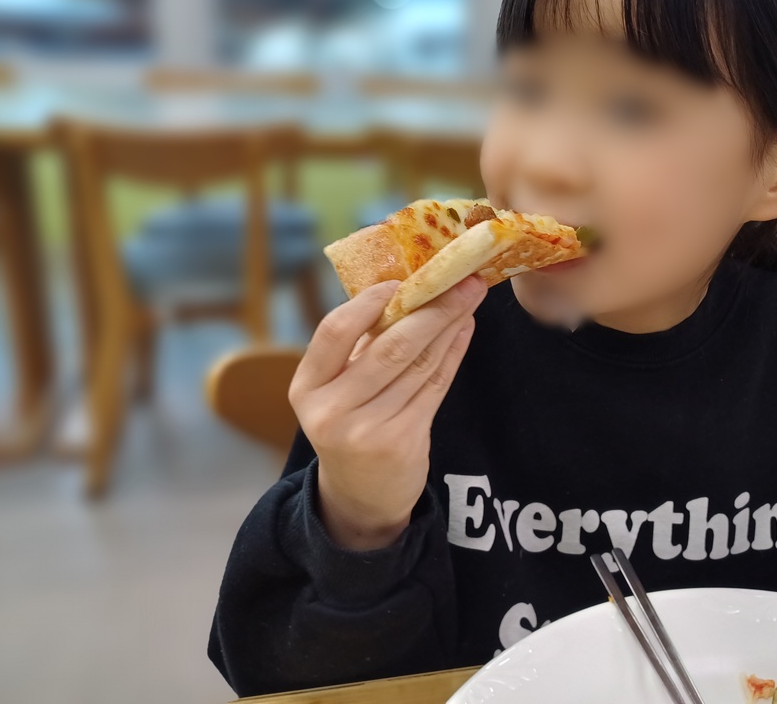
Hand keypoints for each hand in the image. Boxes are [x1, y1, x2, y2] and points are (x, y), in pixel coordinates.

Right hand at [288, 276, 485, 550]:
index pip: (334, 331)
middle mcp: (331, 410)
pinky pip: (435, 386)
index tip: (402, 279)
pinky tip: (464, 328)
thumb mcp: (337, 389)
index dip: (369, 302)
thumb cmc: (351, 422)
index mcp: (306, 387)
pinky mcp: (402, 443)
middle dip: (432, 308)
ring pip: (419, 364)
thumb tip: (407, 285)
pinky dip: (453, 352)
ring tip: (470, 297)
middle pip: (390, 347)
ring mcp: (367, 430)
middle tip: (462, 279)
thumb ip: (361, 345)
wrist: (360, 496)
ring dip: (450, 325)